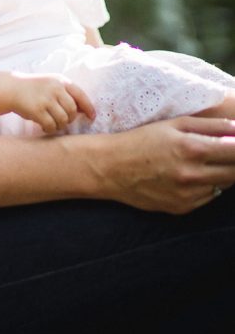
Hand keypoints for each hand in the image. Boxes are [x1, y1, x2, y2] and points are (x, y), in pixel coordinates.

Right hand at [9, 74, 95, 133]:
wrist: (12, 88)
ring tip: (53, 124)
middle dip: (70, 119)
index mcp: (61, 81)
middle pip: (72, 110)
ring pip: (63, 119)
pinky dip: (50, 129)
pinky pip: (51, 125)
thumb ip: (66, 93)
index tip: (91, 117)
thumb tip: (83, 110)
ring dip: (60, 125)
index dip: (88, 107)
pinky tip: (45, 127)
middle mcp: (55, 88)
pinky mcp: (37, 110)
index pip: (80, 95)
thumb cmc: (35, 88)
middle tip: (64, 121)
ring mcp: (46, 99)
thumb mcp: (52, 84)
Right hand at [98, 116, 234, 213]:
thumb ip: (209, 126)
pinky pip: (207, 197)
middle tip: (224, 151)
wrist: (111, 168)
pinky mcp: (182, 208)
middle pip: (234, 172)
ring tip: (205, 161)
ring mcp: (188, 195)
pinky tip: (190, 175)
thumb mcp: (173, 125)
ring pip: (223, 185)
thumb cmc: (141, 140)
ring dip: (222, 173)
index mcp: (192, 149)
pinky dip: (206, 185)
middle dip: (234, 160)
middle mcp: (193, 175)